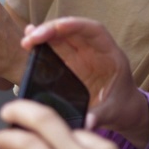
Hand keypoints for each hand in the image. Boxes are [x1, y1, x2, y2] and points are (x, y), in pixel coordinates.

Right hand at [21, 17, 148, 143]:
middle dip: (51, 30)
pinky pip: (55, 49)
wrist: (122, 111)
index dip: (75, 25)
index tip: (57, 27)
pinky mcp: (69, 63)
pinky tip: (28, 43)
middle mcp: (94, 50)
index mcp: (110, 55)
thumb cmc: (121, 108)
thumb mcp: (113, 113)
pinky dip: (42, 44)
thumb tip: (86, 123)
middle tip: (31, 38)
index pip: (94, 31)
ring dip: (43, 36)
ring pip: (61, 37)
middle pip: (72, 30)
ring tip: (26, 40)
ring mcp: (80, 55)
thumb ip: (100, 116)